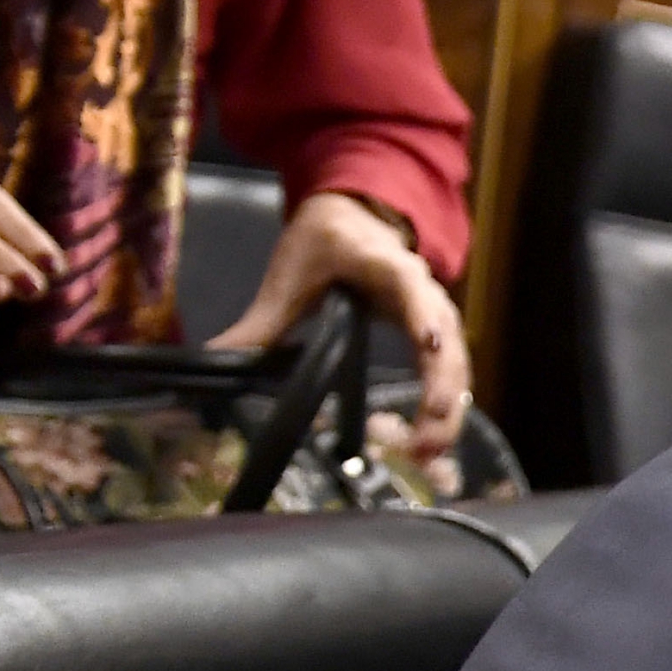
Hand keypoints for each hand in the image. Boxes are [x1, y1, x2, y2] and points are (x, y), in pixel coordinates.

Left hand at [209, 192, 471, 457]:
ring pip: (457, 363)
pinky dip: (447, 406)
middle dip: (440, 390)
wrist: (354, 217)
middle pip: (446, 341)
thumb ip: (261, 321)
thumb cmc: (324, 241)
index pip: (411, 289)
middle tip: (425, 440)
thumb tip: (215, 358)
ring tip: (429, 453)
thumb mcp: (289, 275)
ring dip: (449, 409)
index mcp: (385, 265)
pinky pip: (451, 371)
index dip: (423, 317)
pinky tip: (432, 442)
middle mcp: (423, 289)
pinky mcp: (437, 333)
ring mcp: (436, 313)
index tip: (430, 347)